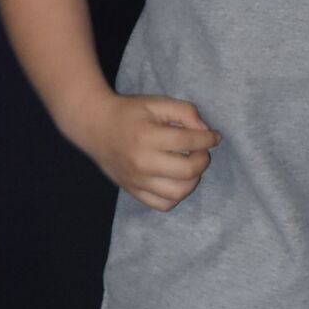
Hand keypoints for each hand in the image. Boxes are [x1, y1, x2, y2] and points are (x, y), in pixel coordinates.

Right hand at [75, 93, 219, 209]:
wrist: (94, 125)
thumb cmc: (128, 112)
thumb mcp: (157, 103)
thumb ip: (185, 112)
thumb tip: (206, 132)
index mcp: (148, 136)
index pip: (190, 142)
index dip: (209, 139)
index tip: (214, 137)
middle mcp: (142, 162)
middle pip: (188, 170)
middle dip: (203, 159)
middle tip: (200, 151)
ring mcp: (136, 180)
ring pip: (178, 192)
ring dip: (192, 180)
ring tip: (189, 166)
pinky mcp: (132, 191)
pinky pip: (162, 205)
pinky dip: (176, 196)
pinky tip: (176, 181)